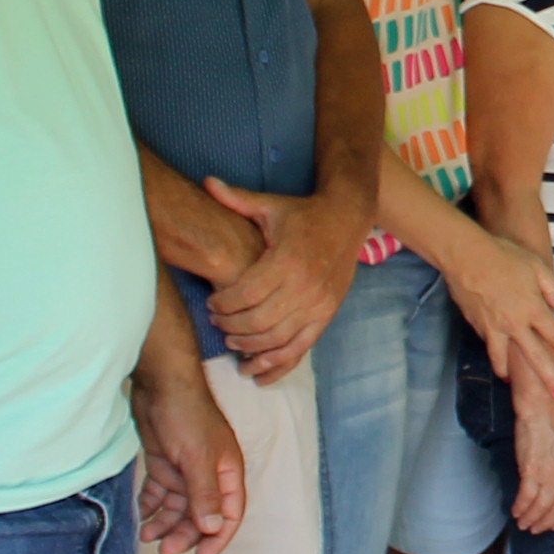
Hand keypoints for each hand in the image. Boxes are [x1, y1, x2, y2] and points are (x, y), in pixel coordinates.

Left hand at [132, 368, 246, 553]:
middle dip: (185, 533)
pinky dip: (151, 506)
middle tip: (165, 549)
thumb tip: (214, 528)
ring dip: (165, 523)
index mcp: (227, 472)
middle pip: (202, 515)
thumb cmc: (187, 415)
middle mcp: (209, 474)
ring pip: (179, 507)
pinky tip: (141, 515)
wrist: (159, 384)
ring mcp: (186, 470)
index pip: (230, 513)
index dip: (219, 538)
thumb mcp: (197, 458)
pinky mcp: (164, 463)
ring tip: (147, 534)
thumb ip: (205, 494)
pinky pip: (160, 494)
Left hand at [202, 179, 358, 381]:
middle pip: (257, 322)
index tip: (211, 304)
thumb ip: (236, 199)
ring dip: (249, 346)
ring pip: (276, 340)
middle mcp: (304, 286)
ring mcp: (318, 304)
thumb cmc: (302, 214)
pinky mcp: (327, 315)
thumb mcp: (269, 205)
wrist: (348, 219)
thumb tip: (206, 182)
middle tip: (217, 322)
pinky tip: (257, 371)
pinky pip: (300, 348)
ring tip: (233, 340)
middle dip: (230, 327)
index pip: (244, 295)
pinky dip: (277, 364)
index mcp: (286, 260)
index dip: (222, 305)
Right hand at [451, 229, 553, 401]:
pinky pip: (489, 345)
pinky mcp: (477, 326)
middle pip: (535, 357)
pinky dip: (493, 354)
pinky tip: (496, 358)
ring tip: (513, 383)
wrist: (466, 257)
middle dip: (549, 378)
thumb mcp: (536, 265)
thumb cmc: (503, 256)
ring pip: (503, 359)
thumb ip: (551, 286)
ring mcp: (494, 328)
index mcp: (533, 308)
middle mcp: (515, 323)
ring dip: (509, 373)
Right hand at [509, 384, 553, 534]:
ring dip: (530, 518)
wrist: (543, 407)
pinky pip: (526, 498)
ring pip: (541, 507)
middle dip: (545, 523)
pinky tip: (515, 511)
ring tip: (522, 522)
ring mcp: (552, 474)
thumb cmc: (553, 425)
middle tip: (534, 529)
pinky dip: (520, 508)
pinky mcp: (533, 471)